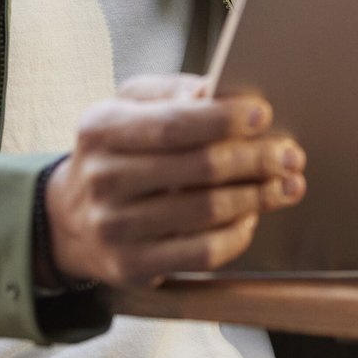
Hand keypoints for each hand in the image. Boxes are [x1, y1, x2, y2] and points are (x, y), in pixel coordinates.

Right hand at [43, 73, 305, 287]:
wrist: (69, 217)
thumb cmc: (114, 150)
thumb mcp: (128, 106)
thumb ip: (172, 92)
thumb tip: (214, 91)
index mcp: (100, 127)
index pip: (173, 123)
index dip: (224, 119)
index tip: (262, 114)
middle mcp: (103, 177)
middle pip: (198, 167)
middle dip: (254, 159)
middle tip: (288, 153)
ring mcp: (115, 226)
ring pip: (206, 211)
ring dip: (257, 196)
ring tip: (286, 184)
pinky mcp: (132, 266)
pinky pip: (202, 253)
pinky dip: (237, 233)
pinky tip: (252, 216)